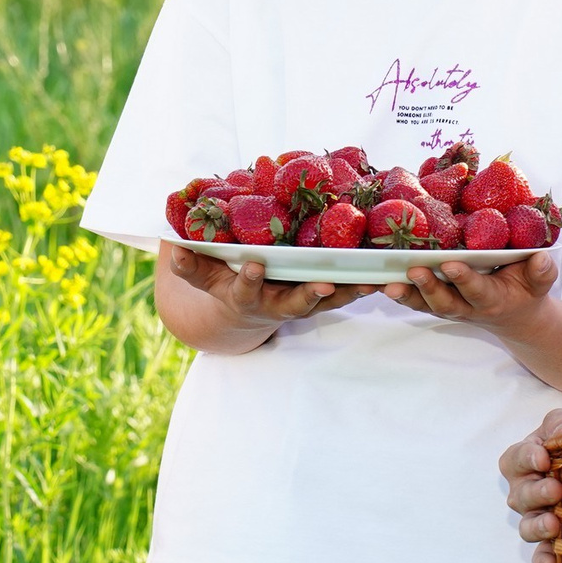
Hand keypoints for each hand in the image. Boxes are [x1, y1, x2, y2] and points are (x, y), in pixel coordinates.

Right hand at [168, 244, 372, 326]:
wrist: (245, 312)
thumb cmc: (222, 283)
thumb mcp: (202, 276)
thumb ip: (189, 265)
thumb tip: (172, 250)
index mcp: (246, 296)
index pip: (246, 289)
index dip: (250, 279)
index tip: (254, 264)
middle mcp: (277, 304)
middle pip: (296, 304)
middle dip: (309, 295)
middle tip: (325, 284)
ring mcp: (304, 302)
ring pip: (329, 301)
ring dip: (350, 294)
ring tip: (372, 282)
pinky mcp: (325, 296)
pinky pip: (348, 292)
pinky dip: (366, 284)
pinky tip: (389, 273)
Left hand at [380, 252, 557, 332]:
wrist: (514, 315)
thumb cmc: (525, 290)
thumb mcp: (539, 282)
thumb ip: (541, 272)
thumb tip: (540, 258)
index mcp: (492, 300)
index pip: (476, 291)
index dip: (464, 280)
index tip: (452, 264)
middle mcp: (465, 308)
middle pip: (443, 303)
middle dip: (428, 288)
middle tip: (414, 271)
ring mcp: (446, 307)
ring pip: (422, 304)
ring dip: (404, 294)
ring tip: (385, 284)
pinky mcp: (432, 302)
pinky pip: (410, 299)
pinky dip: (392, 292)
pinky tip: (371, 282)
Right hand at [499, 409, 561, 562]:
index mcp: (523, 462)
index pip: (515, 459)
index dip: (527, 459)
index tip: (543, 458)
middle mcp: (525, 493)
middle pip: (520, 496)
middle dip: (536, 493)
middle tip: (556, 490)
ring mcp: (537, 519)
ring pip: (528, 527)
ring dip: (538, 527)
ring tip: (554, 525)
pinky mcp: (552, 542)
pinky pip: (542, 555)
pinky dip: (544, 562)